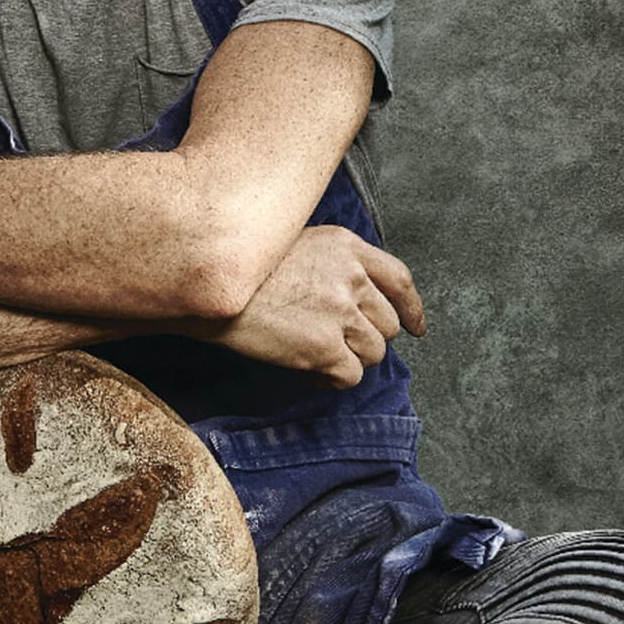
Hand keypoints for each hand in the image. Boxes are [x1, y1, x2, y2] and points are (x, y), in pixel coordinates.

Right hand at [193, 224, 425, 387]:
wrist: (208, 287)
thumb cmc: (243, 268)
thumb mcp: (295, 242)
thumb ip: (333, 263)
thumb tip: (353, 296)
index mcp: (347, 247)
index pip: (400, 280)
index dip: (412, 309)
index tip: (416, 327)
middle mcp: (351, 277)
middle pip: (388, 324)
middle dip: (367, 337)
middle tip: (335, 340)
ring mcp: (340, 314)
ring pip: (374, 353)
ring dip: (350, 359)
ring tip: (315, 353)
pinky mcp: (324, 349)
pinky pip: (350, 377)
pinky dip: (332, 380)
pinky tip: (309, 372)